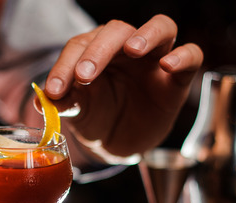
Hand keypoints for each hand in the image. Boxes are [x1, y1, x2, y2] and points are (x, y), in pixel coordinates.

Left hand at [45, 15, 202, 157]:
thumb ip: (63, 103)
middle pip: (117, 31)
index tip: (54, 90)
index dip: (65, 65)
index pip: (81, 45)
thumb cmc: (97, 117)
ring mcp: (155, 59)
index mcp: (96, 51)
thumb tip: (43, 99)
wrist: (118, 143)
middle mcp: (126, 48)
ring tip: (132, 49)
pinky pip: (191, 54)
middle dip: (98, 50)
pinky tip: (168, 65)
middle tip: (84, 76)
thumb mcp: (78, 113)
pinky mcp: (178, 78)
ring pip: (161, 27)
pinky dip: (183, 55)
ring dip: (146, 34)